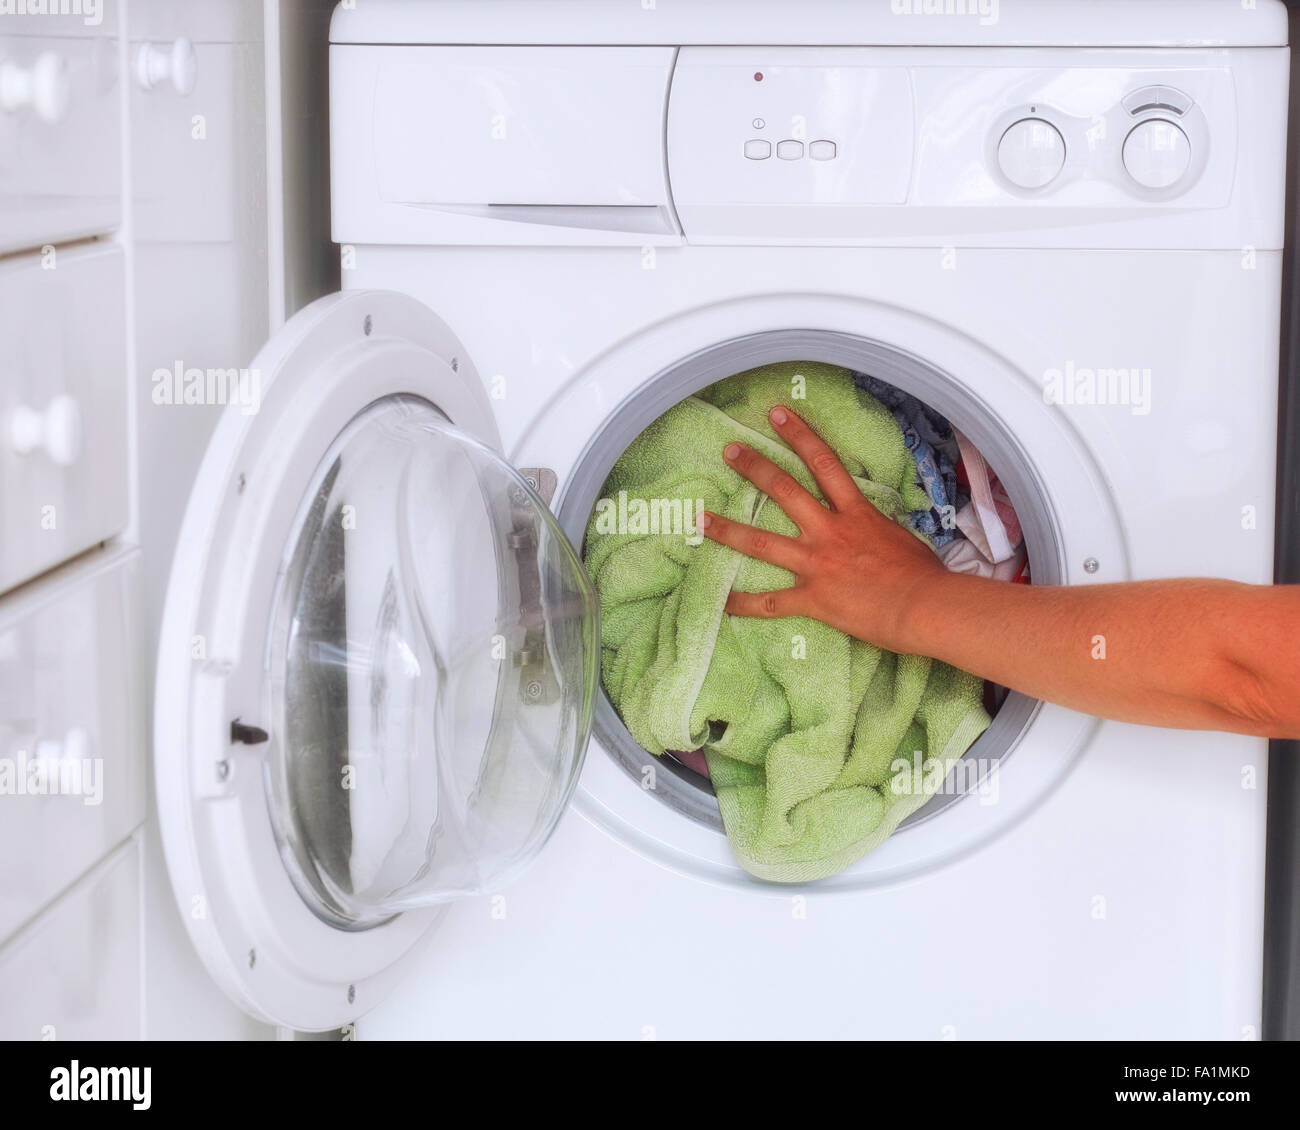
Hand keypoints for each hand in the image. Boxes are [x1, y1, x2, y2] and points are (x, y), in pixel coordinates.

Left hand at [698, 405, 946, 652]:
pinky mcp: (812, 598)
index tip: (778, 414)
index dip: (800, 435)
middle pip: (784, 491)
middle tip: (730, 451)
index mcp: (856, 513)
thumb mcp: (900, 537)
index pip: (825, 463)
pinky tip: (721, 602)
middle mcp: (829, 532)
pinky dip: (743, 604)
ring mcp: (816, 564)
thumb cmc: (923, 574)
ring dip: (727, 529)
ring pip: (762, 542)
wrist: (925, 606)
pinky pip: (770, 603)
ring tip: (699, 519)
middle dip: (755, 467)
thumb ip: (877, 528)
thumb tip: (873, 528)